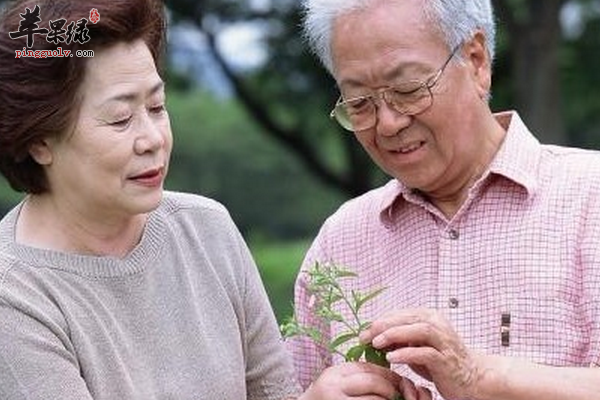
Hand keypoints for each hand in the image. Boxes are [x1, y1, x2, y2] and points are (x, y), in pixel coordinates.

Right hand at [299, 362, 429, 399]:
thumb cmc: (327, 398)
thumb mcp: (339, 382)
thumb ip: (359, 376)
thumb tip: (392, 376)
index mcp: (337, 373)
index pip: (370, 368)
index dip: (390, 374)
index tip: (401, 381)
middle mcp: (335, 387)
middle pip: (374, 382)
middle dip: (392, 388)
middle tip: (403, 394)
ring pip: (375, 399)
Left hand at [359, 308, 481, 399]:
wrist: (471, 378)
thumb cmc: (440, 361)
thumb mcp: (416, 347)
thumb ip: (399, 339)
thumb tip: (373, 337)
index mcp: (429, 317)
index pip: (400, 314)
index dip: (380, 321)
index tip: (364, 332)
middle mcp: (437, 324)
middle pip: (407, 318)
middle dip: (383, 326)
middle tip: (365, 337)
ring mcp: (444, 341)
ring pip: (418, 330)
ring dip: (395, 335)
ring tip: (377, 344)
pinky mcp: (446, 359)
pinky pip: (426, 353)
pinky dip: (407, 354)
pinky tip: (392, 358)